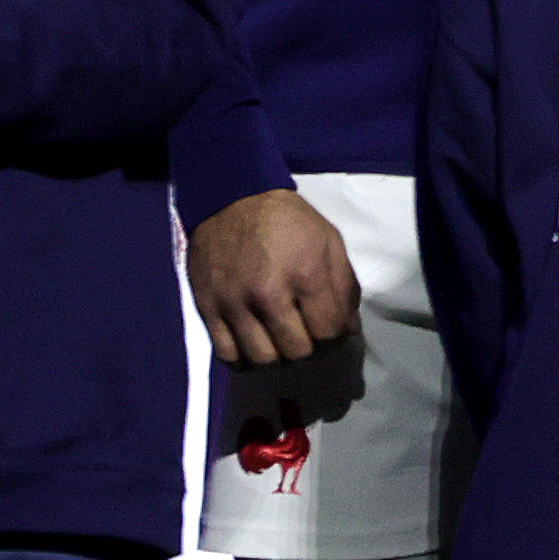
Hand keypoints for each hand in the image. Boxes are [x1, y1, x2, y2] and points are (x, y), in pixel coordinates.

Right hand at [189, 187, 362, 366]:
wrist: (232, 199)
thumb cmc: (288, 221)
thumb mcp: (329, 240)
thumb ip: (344, 286)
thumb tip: (349, 330)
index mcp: (306, 273)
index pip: (328, 332)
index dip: (336, 339)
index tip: (332, 332)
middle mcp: (269, 293)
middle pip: (297, 352)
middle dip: (309, 349)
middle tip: (307, 335)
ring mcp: (235, 304)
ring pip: (263, 360)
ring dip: (279, 358)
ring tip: (281, 341)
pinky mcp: (209, 309)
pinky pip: (228, 356)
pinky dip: (245, 360)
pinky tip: (255, 346)